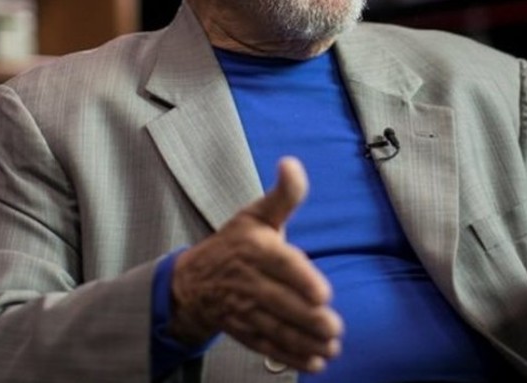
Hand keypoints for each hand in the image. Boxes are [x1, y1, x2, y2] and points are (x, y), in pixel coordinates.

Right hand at [170, 157, 341, 371]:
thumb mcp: (256, 214)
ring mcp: (244, 309)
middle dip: (307, 318)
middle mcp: (248, 281)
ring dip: (304, 341)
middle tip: (333, 328)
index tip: (322, 294)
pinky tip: (313, 364)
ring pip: (275, 327)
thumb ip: (284, 195)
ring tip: (330, 348)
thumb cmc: (234, 243)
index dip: (301, 280)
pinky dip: (290, 357)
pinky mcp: (243, 330)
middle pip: (279, 302)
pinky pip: (267, 345)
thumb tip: (292, 163)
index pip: (280, 265)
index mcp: (255, 249)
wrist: (193, 280)